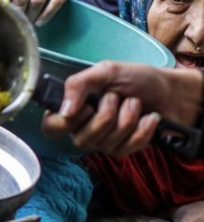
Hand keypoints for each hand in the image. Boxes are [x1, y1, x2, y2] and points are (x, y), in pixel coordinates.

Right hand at [41, 62, 202, 155]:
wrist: (171, 91)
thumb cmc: (136, 78)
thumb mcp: (105, 72)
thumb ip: (78, 85)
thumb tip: (64, 111)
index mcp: (72, 108)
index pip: (50, 127)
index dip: (65, 123)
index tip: (86, 107)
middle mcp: (82, 128)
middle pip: (81, 139)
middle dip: (107, 115)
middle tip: (117, 97)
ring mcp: (102, 142)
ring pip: (106, 142)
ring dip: (128, 117)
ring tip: (135, 103)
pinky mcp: (123, 150)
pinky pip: (126, 147)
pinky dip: (143, 128)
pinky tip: (149, 118)